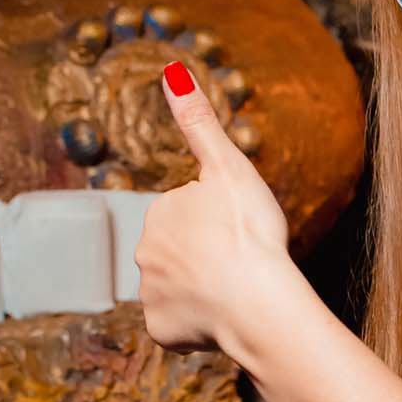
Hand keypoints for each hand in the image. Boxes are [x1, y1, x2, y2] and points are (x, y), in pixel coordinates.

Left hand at [136, 63, 297, 358]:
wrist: (258, 303)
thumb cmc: (248, 233)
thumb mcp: (228, 167)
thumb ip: (198, 122)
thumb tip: (171, 70)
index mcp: (158, 212)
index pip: (187, 215)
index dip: (217, 223)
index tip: (237, 232)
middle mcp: (144, 253)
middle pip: (179, 253)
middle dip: (204, 258)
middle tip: (238, 263)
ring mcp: (150, 295)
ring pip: (179, 290)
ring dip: (202, 291)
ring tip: (233, 292)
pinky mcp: (160, 331)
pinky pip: (179, 326)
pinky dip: (199, 325)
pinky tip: (222, 318)